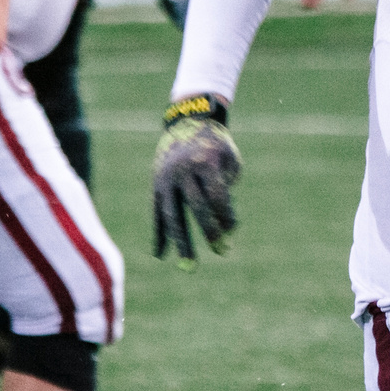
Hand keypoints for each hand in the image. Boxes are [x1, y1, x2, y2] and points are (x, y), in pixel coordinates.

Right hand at [152, 96, 240, 263]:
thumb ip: (227, 188)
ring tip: (188, 267)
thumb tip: (224, 224)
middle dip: (210, 231)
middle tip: (223, 251)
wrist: (187, 122)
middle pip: (196, 206)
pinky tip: (160, 255)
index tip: (233, 231)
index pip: (217, 195)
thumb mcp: (229, 158)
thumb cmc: (215, 145)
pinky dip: (159, 234)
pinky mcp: (156, 185)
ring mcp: (166, 178)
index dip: (227, 215)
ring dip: (180, 242)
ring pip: (172, 214)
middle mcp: (183, 170)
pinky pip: (157, 213)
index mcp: (205, 161)